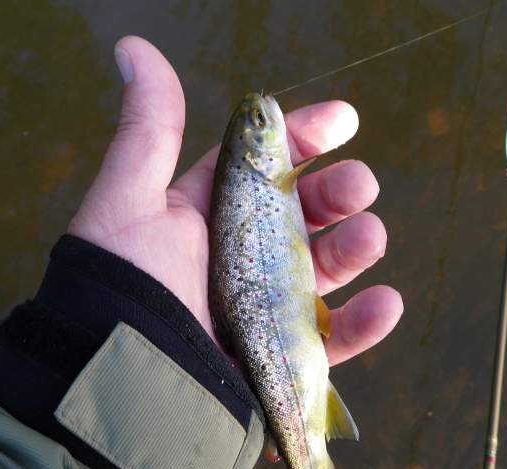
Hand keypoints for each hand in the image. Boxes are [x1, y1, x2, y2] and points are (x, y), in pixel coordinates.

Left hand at [68, 36, 402, 367]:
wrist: (123, 383)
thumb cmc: (121, 287)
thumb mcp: (129, 201)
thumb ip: (148, 130)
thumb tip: (134, 47)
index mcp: (207, 215)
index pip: (264, 167)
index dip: (303, 138)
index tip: (342, 120)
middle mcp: (239, 257)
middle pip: (304, 214)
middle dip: (338, 191)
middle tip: (359, 184)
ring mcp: (265, 307)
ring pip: (327, 269)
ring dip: (358, 247)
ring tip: (370, 235)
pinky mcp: (283, 357)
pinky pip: (335, 339)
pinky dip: (366, 322)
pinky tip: (385, 301)